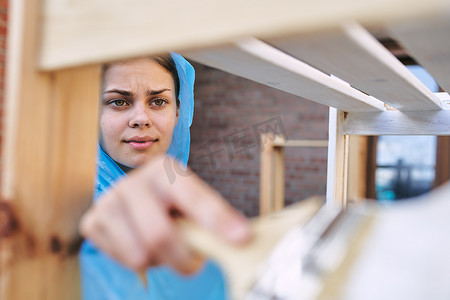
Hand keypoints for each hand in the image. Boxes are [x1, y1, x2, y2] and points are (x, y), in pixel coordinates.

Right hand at [79, 155, 250, 273]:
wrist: (134, 200)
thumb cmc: (171, 204)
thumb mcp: (192, 203)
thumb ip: (213, 217)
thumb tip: (243, 239)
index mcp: (164, 170)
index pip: (193, 198)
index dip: (217, 219)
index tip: (241, 239)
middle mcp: (133, 181)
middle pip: (159, 234)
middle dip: (183, 259)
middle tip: (194, 265)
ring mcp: (108, 201)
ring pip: (140, 253)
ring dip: (160, 261)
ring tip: (166, 249)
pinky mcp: (92, 222)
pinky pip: (122, 260)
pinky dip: (140, 262)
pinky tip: (142, 245)